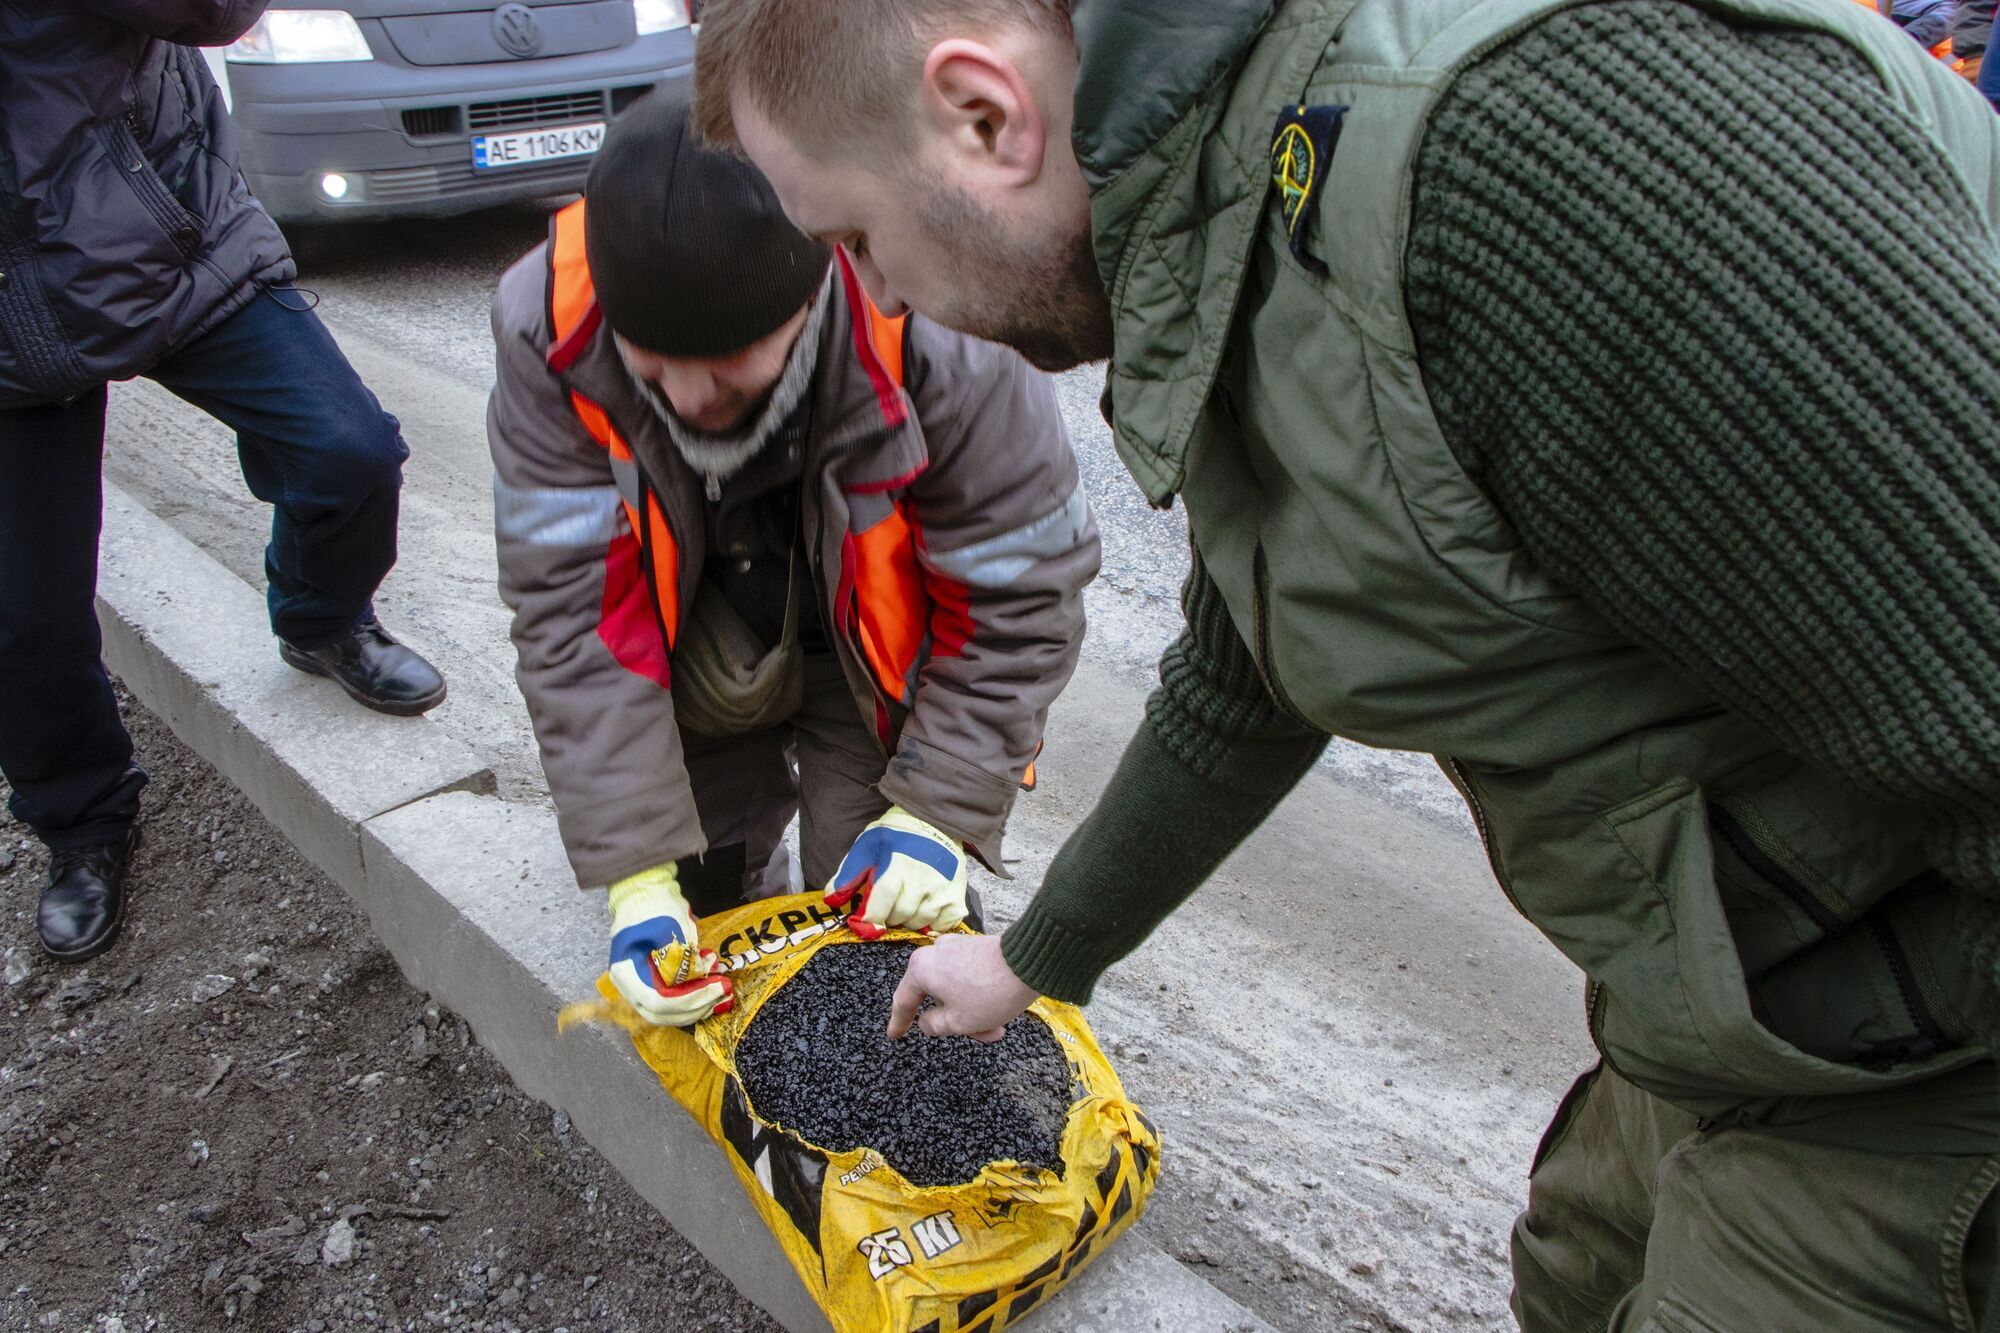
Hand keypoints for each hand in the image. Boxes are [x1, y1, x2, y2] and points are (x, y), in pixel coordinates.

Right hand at [606, 863, 732, 1025]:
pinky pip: (670, 1003)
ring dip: (696, 1006)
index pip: (658, 1001)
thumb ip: (684, 955)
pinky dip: (691, 1000)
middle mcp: (628, 986)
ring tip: (720, 991)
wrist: (644, 893)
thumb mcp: (670, 927)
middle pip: (661, 1013)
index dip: (690, 1000)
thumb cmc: (653, 906)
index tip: (716, 986)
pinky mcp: (651, 985)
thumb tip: (704, 974)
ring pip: (666, 1013)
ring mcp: (637, 987)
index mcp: (625, 971)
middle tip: (722, 992)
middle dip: (695, 1007)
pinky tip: (710, 988)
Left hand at [824, 806, 967, 937]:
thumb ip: (848, 875)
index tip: (866, 923)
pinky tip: (926, 909)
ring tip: (905, 905)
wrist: (931, 822)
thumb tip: (831, 899)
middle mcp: (920, 881)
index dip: (870, 920)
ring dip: (908, 919)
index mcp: (895, 868)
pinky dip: (932, 923)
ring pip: (919, 922)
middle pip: (899, 917)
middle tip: (888, 906)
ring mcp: (941, 889)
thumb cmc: (895, 836)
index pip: (880, 907)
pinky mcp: (957, 895)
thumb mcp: (866, 848)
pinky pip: (942, 924)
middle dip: (889, 916)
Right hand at [887, 933, 1037, 1042]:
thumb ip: (934, 1026)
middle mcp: (935, 954)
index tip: (895, 1034)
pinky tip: (1000, 1010)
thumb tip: (927, 1022)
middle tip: (978, 1034)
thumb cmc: (989, 993)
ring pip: (956, 991)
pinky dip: (980, 997)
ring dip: (973, 1012)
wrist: (1028, 962)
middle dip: (958, 1022)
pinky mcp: (976, 948)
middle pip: (937, 999)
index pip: (903, 1002)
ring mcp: (956, 949)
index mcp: (921, 969)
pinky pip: (969, 979)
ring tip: (998, 1027)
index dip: (899, 1023)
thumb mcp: (957, 1022)